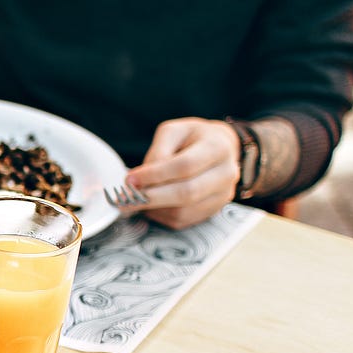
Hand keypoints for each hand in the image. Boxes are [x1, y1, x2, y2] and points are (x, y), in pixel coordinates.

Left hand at [126, 118, 240, 228]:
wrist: (220, 147)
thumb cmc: (192, 138)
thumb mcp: (173, 132)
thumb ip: (158, 152)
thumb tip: (141, 180)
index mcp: (217, 148)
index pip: (185, 166)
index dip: (155, 175)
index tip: (130, 180)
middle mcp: (226, 173)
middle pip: (187, 193)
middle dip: (152, 197)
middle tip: (126, 198)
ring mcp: (223, 195)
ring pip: (183, 211)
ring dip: (154, 208)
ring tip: (137, 199)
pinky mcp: (214, 210)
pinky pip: (183, 221)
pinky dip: (161, 216)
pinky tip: (151, 205)